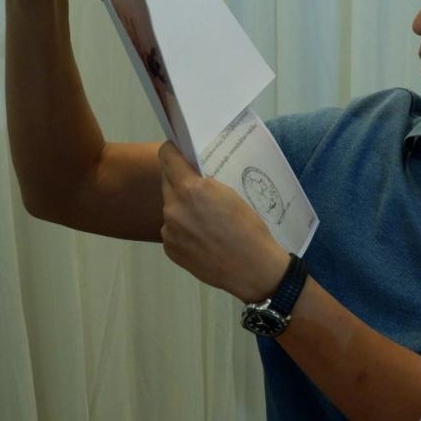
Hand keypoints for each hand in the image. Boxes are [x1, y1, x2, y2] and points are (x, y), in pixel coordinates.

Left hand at [157, 142, 290, 302]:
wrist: (253, 269)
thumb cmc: (249, 229)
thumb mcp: (231, 195)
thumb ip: (206, 184)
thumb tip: (192, 176)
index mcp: (191, 189)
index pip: (168, 157)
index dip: (172, 151)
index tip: (178, 151)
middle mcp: (173, 208)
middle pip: (167, 182)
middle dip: (180, 182)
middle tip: (199, 190)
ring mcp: (169, 230)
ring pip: (171, 208)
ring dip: (182, 208)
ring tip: (206, 222)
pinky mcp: (169, 248)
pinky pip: (172, 229)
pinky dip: (183, 230)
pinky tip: (203, 239)